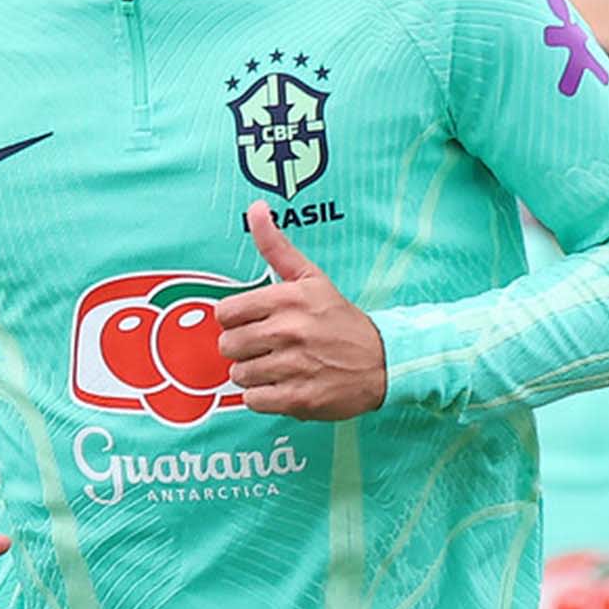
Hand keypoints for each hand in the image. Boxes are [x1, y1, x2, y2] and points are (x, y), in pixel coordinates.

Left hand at [215, 202, 386, 419]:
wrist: (384, 361)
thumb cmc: (340, 319)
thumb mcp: (311, 278)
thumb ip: (276, 247)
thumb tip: (255, 207)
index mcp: (287, 299)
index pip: (225, 313)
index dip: (235, 320)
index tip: (253, 323)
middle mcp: (288, 331)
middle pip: (228, 346)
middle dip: (243, 348)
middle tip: (267, 347)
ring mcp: (294, 367)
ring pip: (239, 375)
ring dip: (254, 374)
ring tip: (278, 367)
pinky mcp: (299, 399)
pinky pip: (254, 401)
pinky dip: (264, 397)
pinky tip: (284, 386)